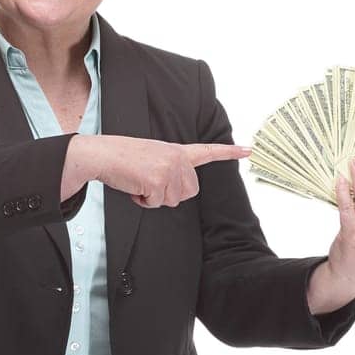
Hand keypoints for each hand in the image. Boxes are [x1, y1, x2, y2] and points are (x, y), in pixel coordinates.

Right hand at [88, 134, 251, 207]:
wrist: (105, 154)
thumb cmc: (125, 159)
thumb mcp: (155, 158)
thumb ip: (172, 170)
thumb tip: (177, 192)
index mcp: (178, 151)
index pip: (208, 151)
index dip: (229, 153)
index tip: (249, 150)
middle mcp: (178, 158)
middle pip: (189, 192)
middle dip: (169, 194)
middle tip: (150, 182)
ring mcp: (169, 169)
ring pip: (173, 201)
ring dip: (154, 198)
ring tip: (140, 182)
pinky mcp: (158, 181)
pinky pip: (156, 204)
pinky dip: (143, 201)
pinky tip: (135, 186)